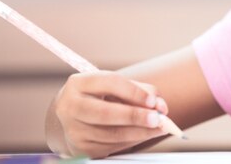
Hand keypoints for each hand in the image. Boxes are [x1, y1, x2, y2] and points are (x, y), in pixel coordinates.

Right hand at [54, 70, 168, 157]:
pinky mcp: (80, 148)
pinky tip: (145, 134)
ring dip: (140, 132)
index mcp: (79, 83)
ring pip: (111, 134)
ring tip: (159, 128)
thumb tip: (160, 106)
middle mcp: (70, 106)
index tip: (153, 101)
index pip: (110, 83)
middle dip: (134, 116)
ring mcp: (74, 130)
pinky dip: (132, 141)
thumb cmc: (100, 96)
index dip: (134, 92)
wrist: (72, 116)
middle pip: (105, 113)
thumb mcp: (116, 86)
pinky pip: (112, 146)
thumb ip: (140, 90)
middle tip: (157, 119)